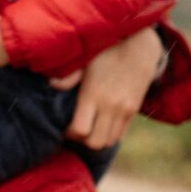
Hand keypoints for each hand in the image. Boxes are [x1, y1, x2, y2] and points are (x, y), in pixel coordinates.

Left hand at [63, 26, 167, 149]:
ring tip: (90, 128)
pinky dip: (110, 135)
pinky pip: (120, 134)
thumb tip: (51, 84)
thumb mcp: (86, 61)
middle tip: (77, 130)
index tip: (66, 127)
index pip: (80, 130)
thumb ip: (68, 77)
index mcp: (93, 94)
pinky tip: (103, 124)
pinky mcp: (133, 111)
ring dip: (97, 139)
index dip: (69, 134)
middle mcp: (109, 106)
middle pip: (95, 142)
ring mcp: (124, 110)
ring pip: (108, 141)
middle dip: (83, 141)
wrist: (139, 49)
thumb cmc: (107, 53)